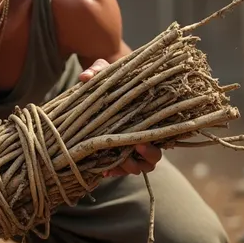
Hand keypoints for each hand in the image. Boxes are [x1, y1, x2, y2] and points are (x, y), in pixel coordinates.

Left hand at [79, 59, 162, 176]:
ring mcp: (129, 147)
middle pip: (153, 158)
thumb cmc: (109, 79)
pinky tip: (102, 171)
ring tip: (113, 165)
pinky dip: (112, 171)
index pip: (158, 137)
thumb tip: (85, 77)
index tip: (139, 143)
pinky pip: (118, 169)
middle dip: (145, 158)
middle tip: (133, 148)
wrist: (102, 85)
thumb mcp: (104, 72)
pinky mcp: (116, 152)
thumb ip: (98, 71)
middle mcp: (142, 135)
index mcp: (147, 118)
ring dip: (128, 168)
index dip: (152, 147)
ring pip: (138, 166)